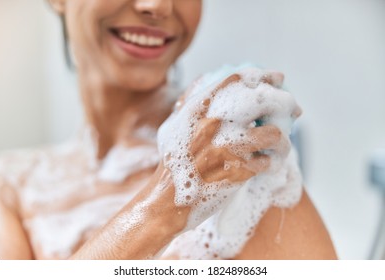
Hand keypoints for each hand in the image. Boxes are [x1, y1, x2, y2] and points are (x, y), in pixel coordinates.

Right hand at [157, 67, 300, 226]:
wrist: (165, 201)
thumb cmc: (171, 163)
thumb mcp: (174, 126)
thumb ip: (192, 104)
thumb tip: (211, 84)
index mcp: (198, 108)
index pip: (238, 79)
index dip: (264, 76)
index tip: (279, 77)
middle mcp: (214, 124)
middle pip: (263, 100)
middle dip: (286, 102)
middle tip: (294, 110)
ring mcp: (226, 149)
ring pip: (273, 133)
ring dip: (282, 140)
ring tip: (279, 145)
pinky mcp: (237, 173)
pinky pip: (268, 162)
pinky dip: (271, 163)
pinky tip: (266, 164)